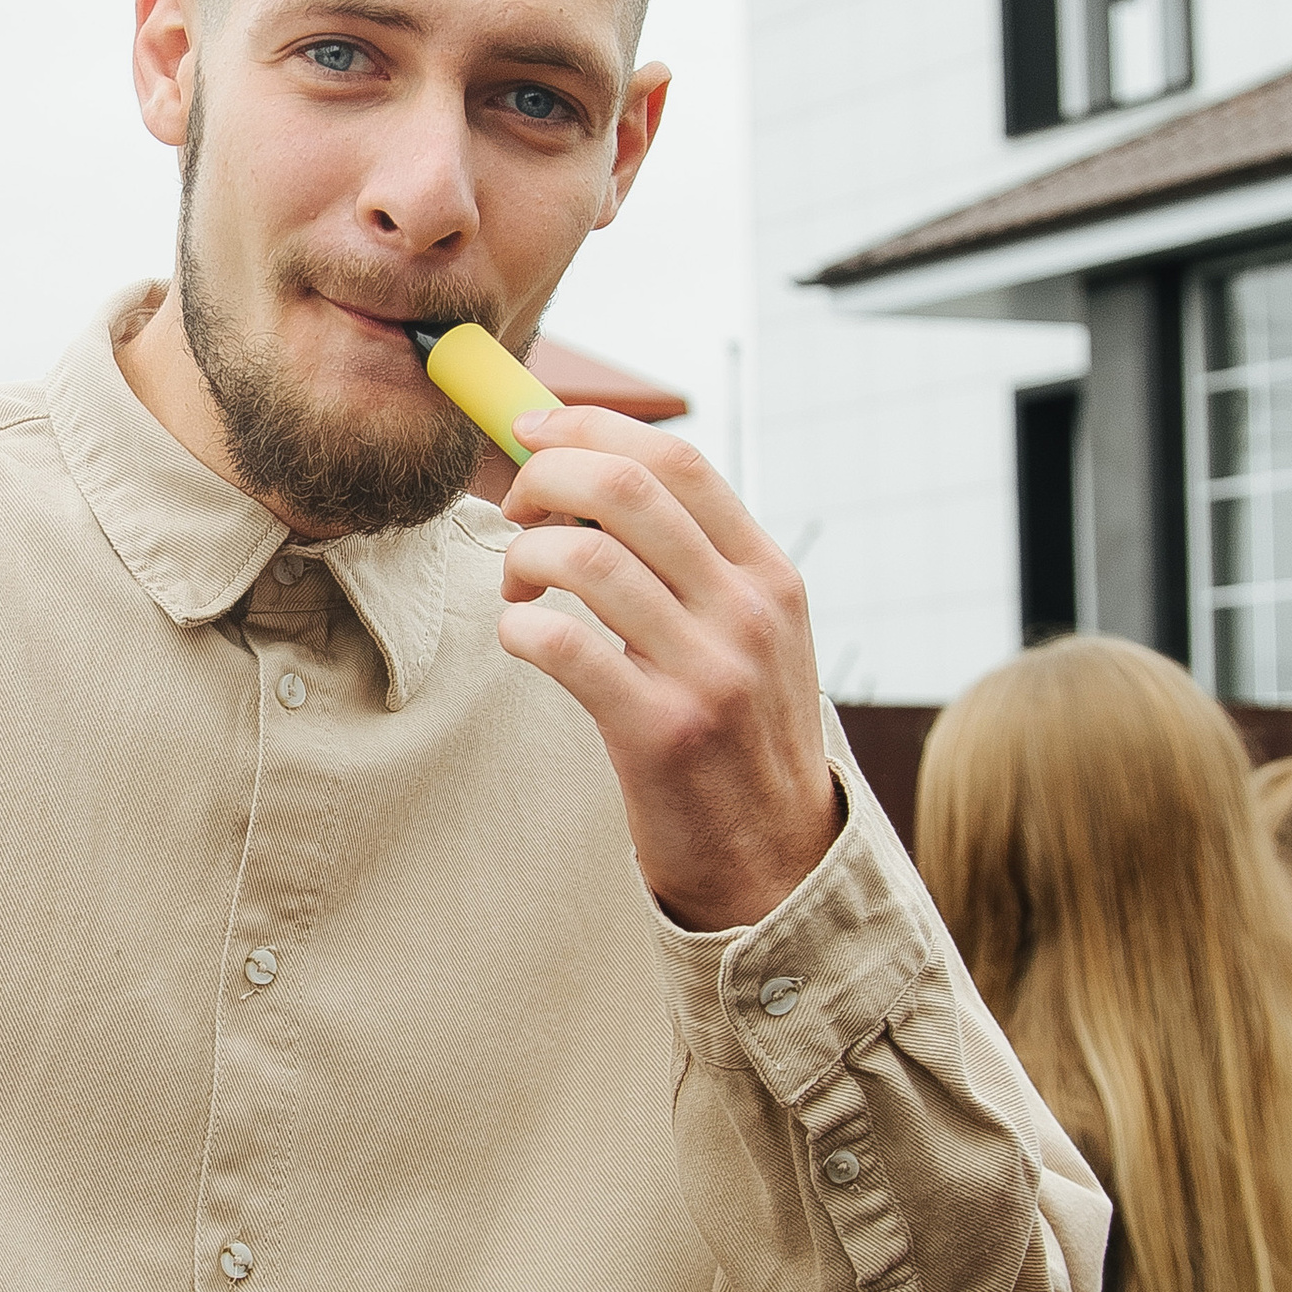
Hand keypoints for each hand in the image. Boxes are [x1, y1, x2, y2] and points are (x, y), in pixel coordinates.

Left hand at [499, 407, 838, 930]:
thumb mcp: (755, 637)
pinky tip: (521, 637)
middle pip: (625, 490)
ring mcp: (708, 671)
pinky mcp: (660, 732)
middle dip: (546, 478)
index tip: (536, 429)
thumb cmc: (742, 740)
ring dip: (526, 557)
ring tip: (520, 586)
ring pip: (587, 557)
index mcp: (769, 575)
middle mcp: (746, 612)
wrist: (776, 864)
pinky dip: (521, 626)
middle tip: (515, 511)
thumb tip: (601, 480)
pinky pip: (565, 645)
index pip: (677, 461)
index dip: (592, 428)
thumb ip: (700, 565)